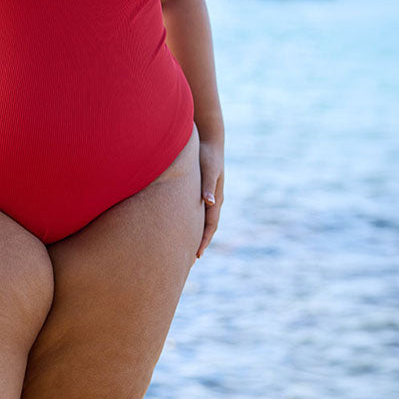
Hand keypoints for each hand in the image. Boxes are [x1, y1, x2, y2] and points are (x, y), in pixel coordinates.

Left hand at [197, 137, 223, 258]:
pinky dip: (192, 220)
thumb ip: (208, 185)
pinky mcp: (201, 189)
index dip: (204, 240)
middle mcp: (214, 200)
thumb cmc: (208, 155)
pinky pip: (197, 210)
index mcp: (216, 198)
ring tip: (186, 244)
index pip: (211, 226)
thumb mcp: (209, 170)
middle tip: (191, 258)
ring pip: (203, 219)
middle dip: (200, 241)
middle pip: (208, 226)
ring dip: (196, 232)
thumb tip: (210, 202)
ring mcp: (208, 195)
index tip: (197, 254)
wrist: (211, 141)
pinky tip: (182, 223)